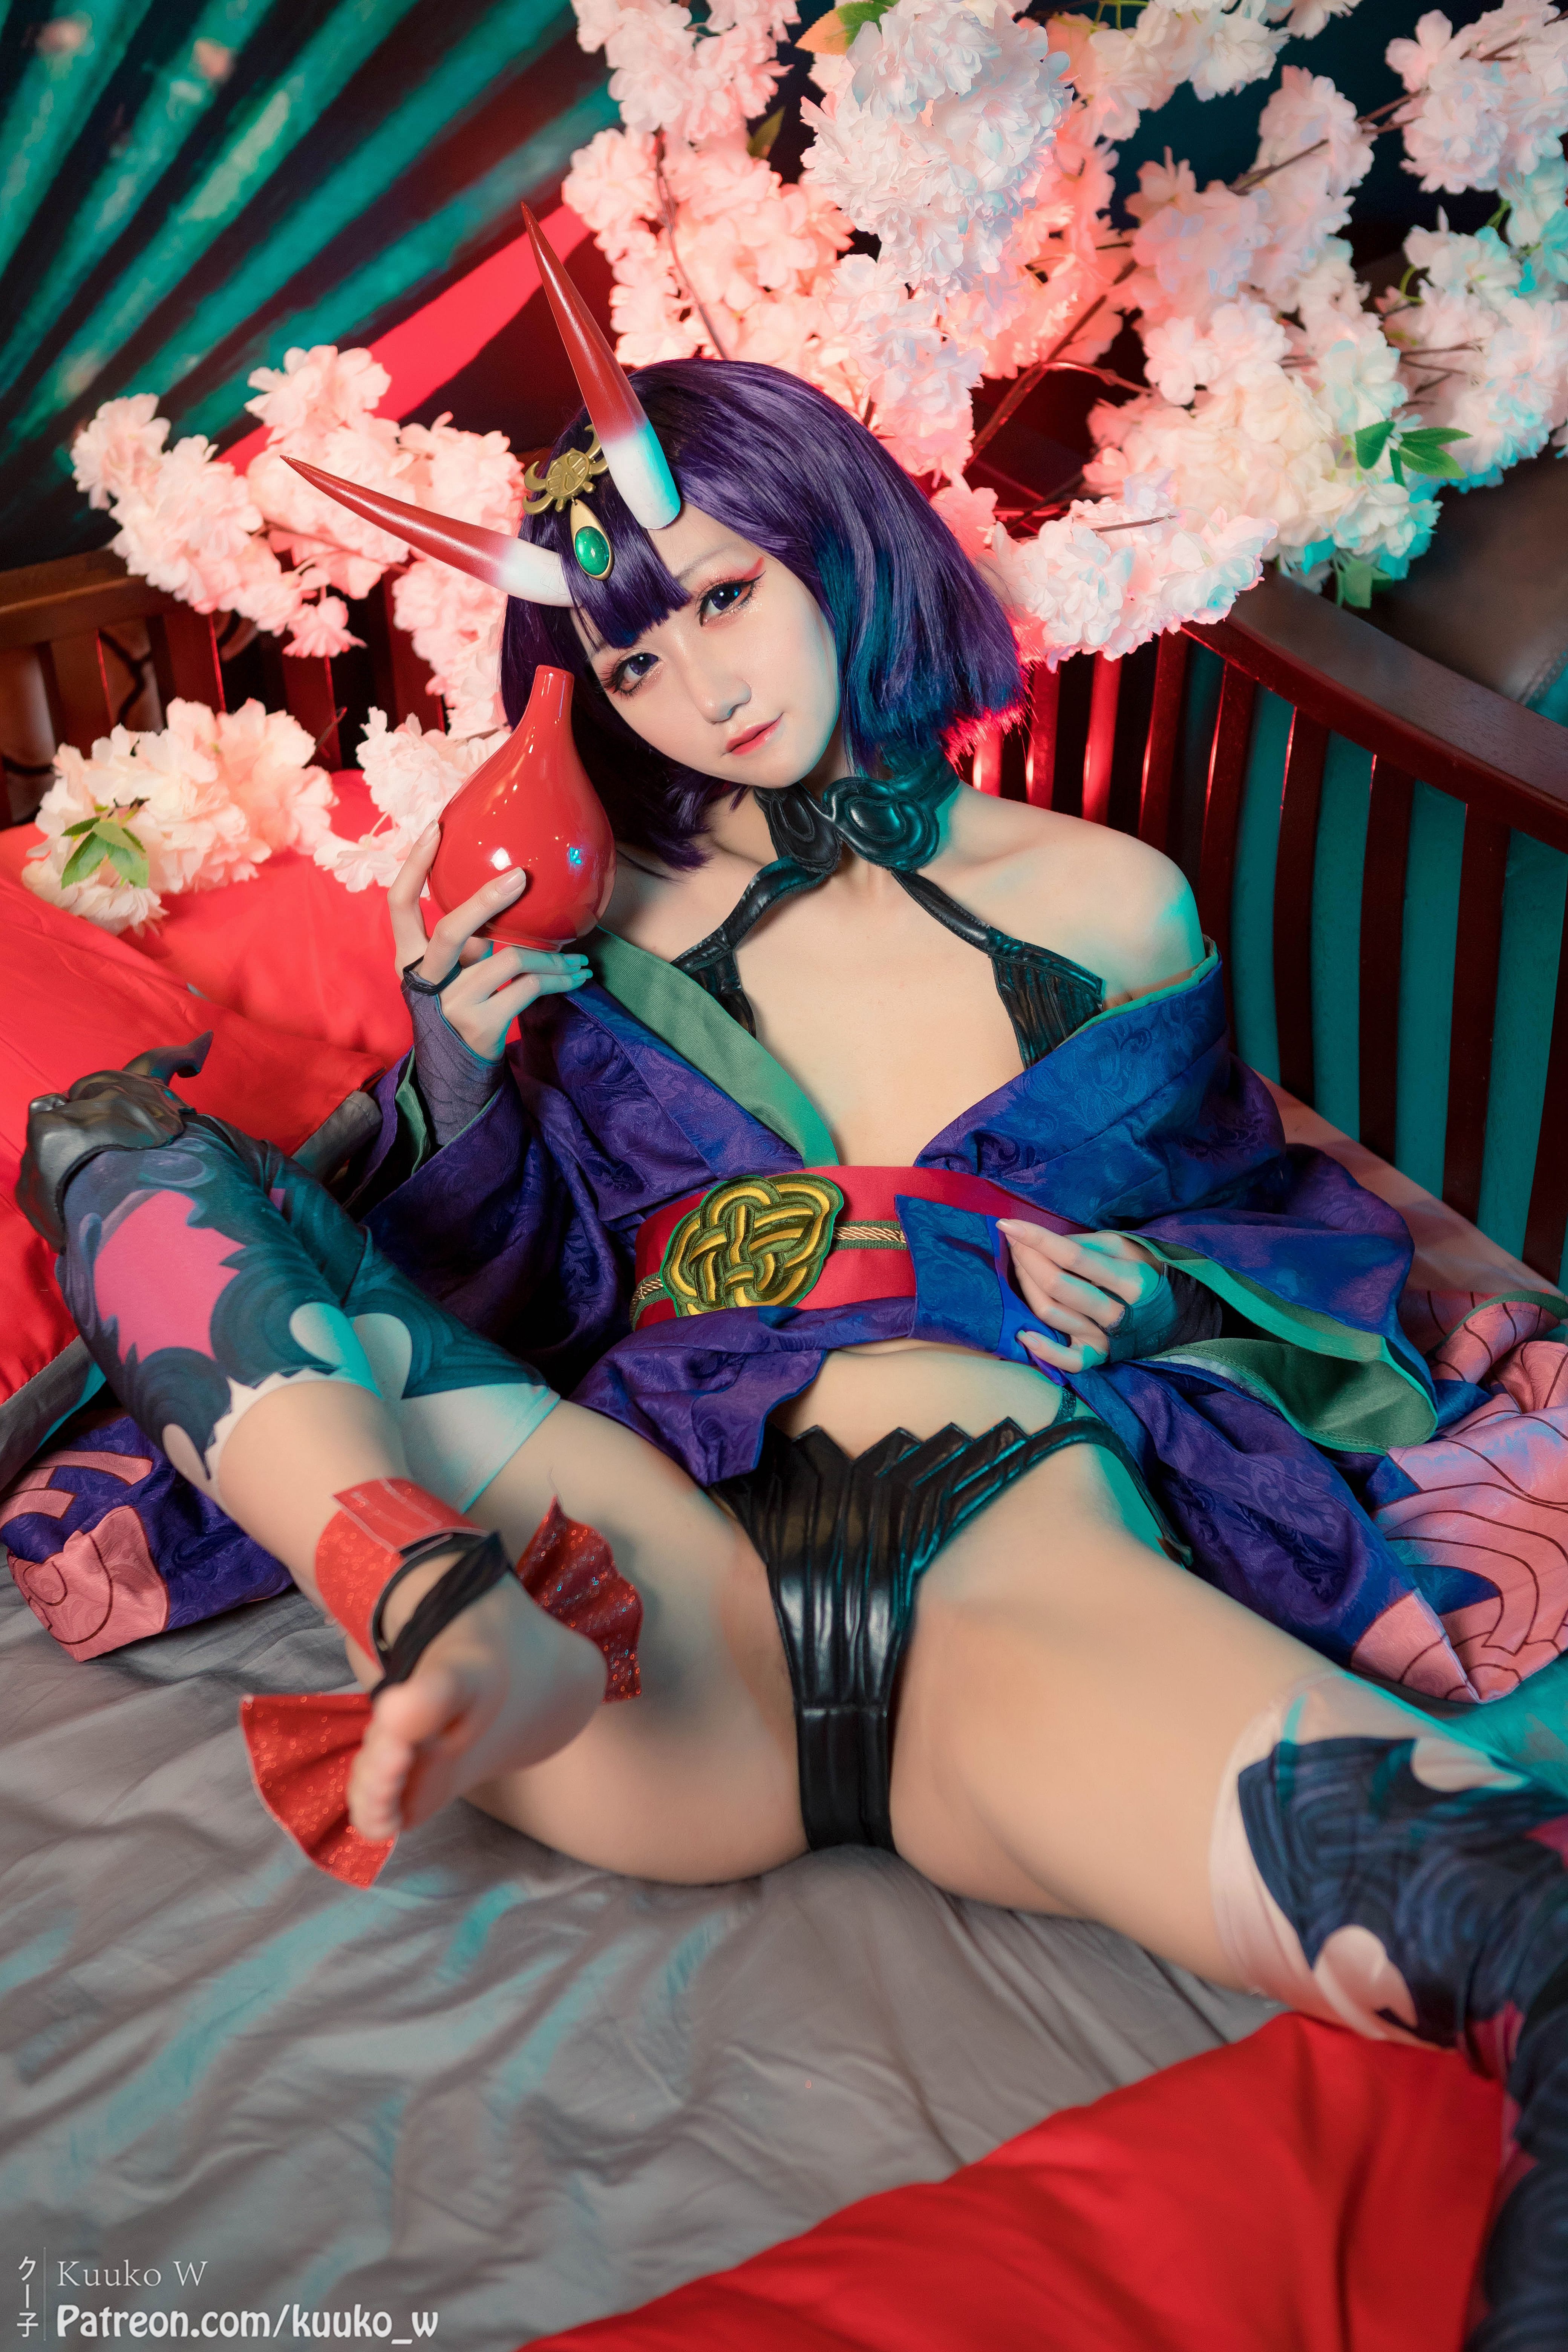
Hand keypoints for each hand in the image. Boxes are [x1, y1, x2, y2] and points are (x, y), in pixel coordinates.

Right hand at [389, 824, 591, 1062]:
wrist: (459, 1071)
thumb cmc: (463, 1005)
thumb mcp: (454, 970)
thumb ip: (467, 937)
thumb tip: (511, 885)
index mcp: (409, 957)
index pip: (398, 903)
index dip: (413, 865)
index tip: (436, 828)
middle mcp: (424, 979)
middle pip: (450, 929)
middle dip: (486, 899)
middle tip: (521, 876)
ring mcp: (451, 1004)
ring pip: (508, 958)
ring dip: (550, 955)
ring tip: (576, 958)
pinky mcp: (481, 1025)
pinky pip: (529, 987)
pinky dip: (558, 979)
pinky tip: (575, 978)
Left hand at [997, 1221, 1163, 1374]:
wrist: (1176, 1312)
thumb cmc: (1145, 1270)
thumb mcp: (1127, 1246)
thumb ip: (1090, 1244)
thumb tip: (1050, 1243)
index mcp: (1129, 1279)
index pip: (1073, 1256)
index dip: (1037, 1239)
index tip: (1009, 1224)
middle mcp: (1117, 1312)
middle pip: (1057, 1285)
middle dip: (1027, 1259)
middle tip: (1013, 1240)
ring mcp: (1106, 1338)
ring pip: (1052, 1314)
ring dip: (1026, 1286)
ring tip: (1018, 1264)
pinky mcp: (1098, 1356)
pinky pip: (1069, 1361)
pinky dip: (1044, 1351)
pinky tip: (1023, 1335)